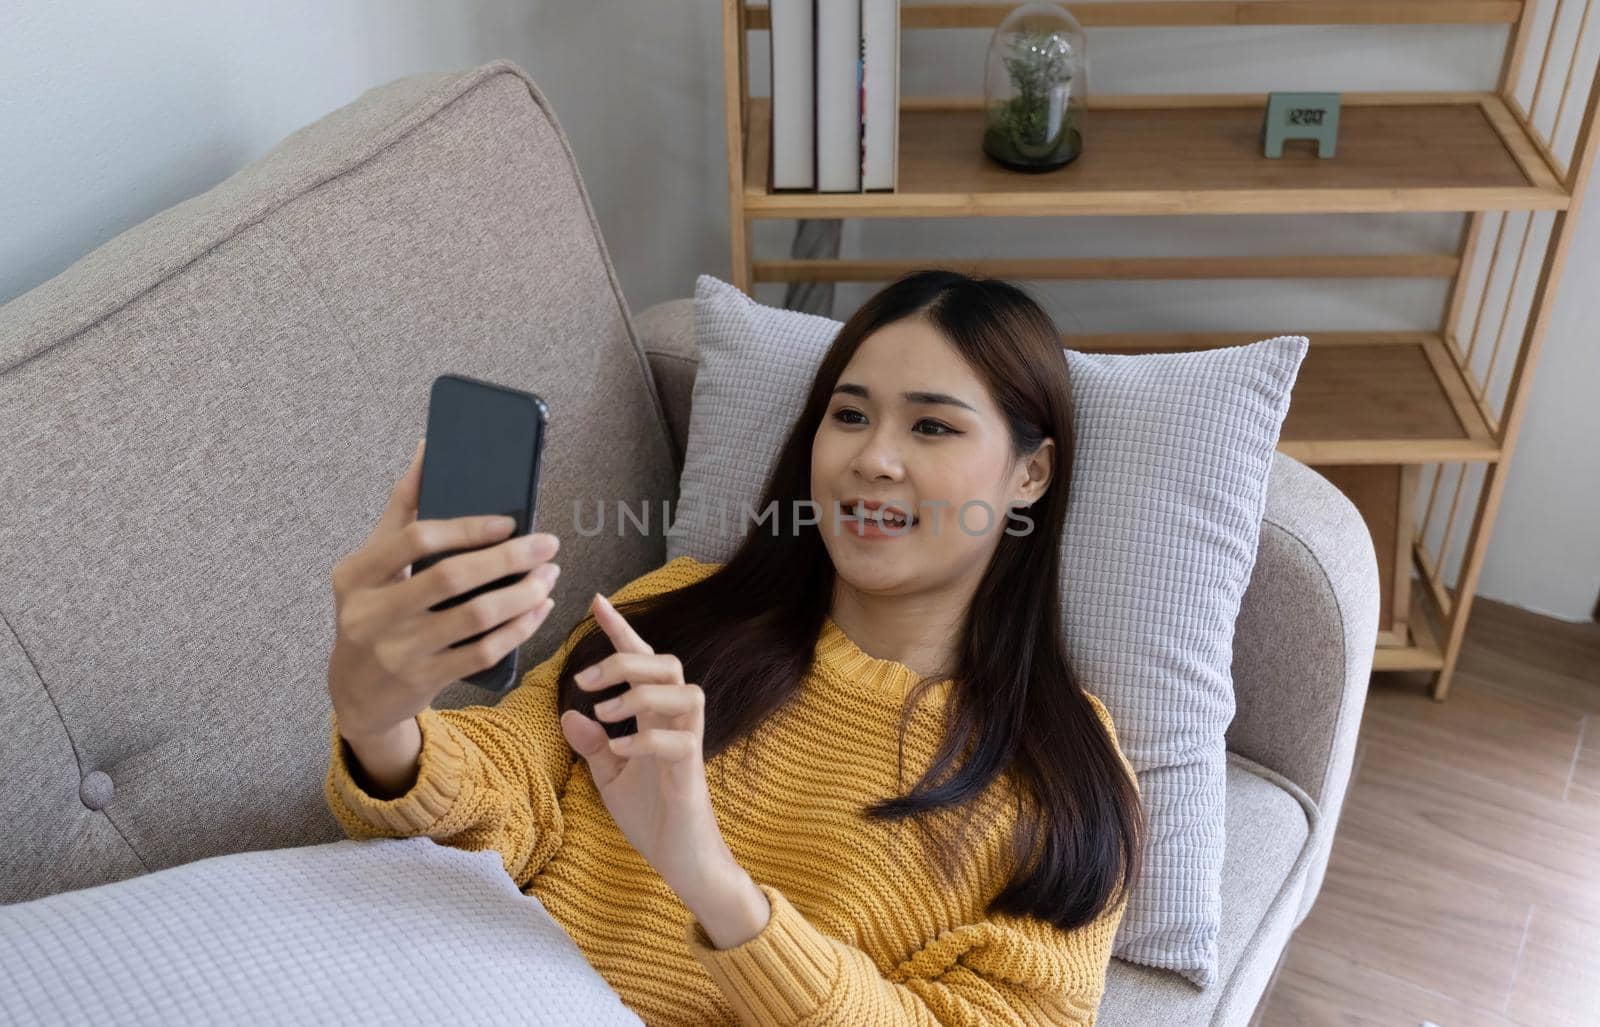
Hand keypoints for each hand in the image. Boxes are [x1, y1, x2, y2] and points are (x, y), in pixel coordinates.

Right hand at [327, 436, 562, 741]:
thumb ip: (402, 507)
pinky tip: (539, 608)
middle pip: (452, 578)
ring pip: (475, 618)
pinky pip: (484, 652)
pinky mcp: (423, 680)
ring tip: (549, 576)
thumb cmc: (372, 609)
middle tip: (547, 544)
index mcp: (356, 574)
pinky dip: (519, 628)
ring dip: (522, 594)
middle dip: (509, 559)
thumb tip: (431, 447)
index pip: (416, 539)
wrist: (355, 691)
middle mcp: (370, 613)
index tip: (508, 522)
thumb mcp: (372, 562)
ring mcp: (397, 651)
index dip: (466, 528)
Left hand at [558, 593, 742, 905]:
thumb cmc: (653, 817)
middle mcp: (674, 723)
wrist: (683, 861)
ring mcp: (688, 744)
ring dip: (640, 693)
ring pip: (682, 691)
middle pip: (667, 664)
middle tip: (587, 678)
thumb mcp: (611, 778)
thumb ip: (593, 745)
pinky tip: (620, 750)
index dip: (621, 630)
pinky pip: (678, 739)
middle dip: (625, 660)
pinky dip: (645, 738)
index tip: (596, 600)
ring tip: (605, 712)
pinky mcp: (692, 772)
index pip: (641, 662)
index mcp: (653, 718)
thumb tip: (569, 713)